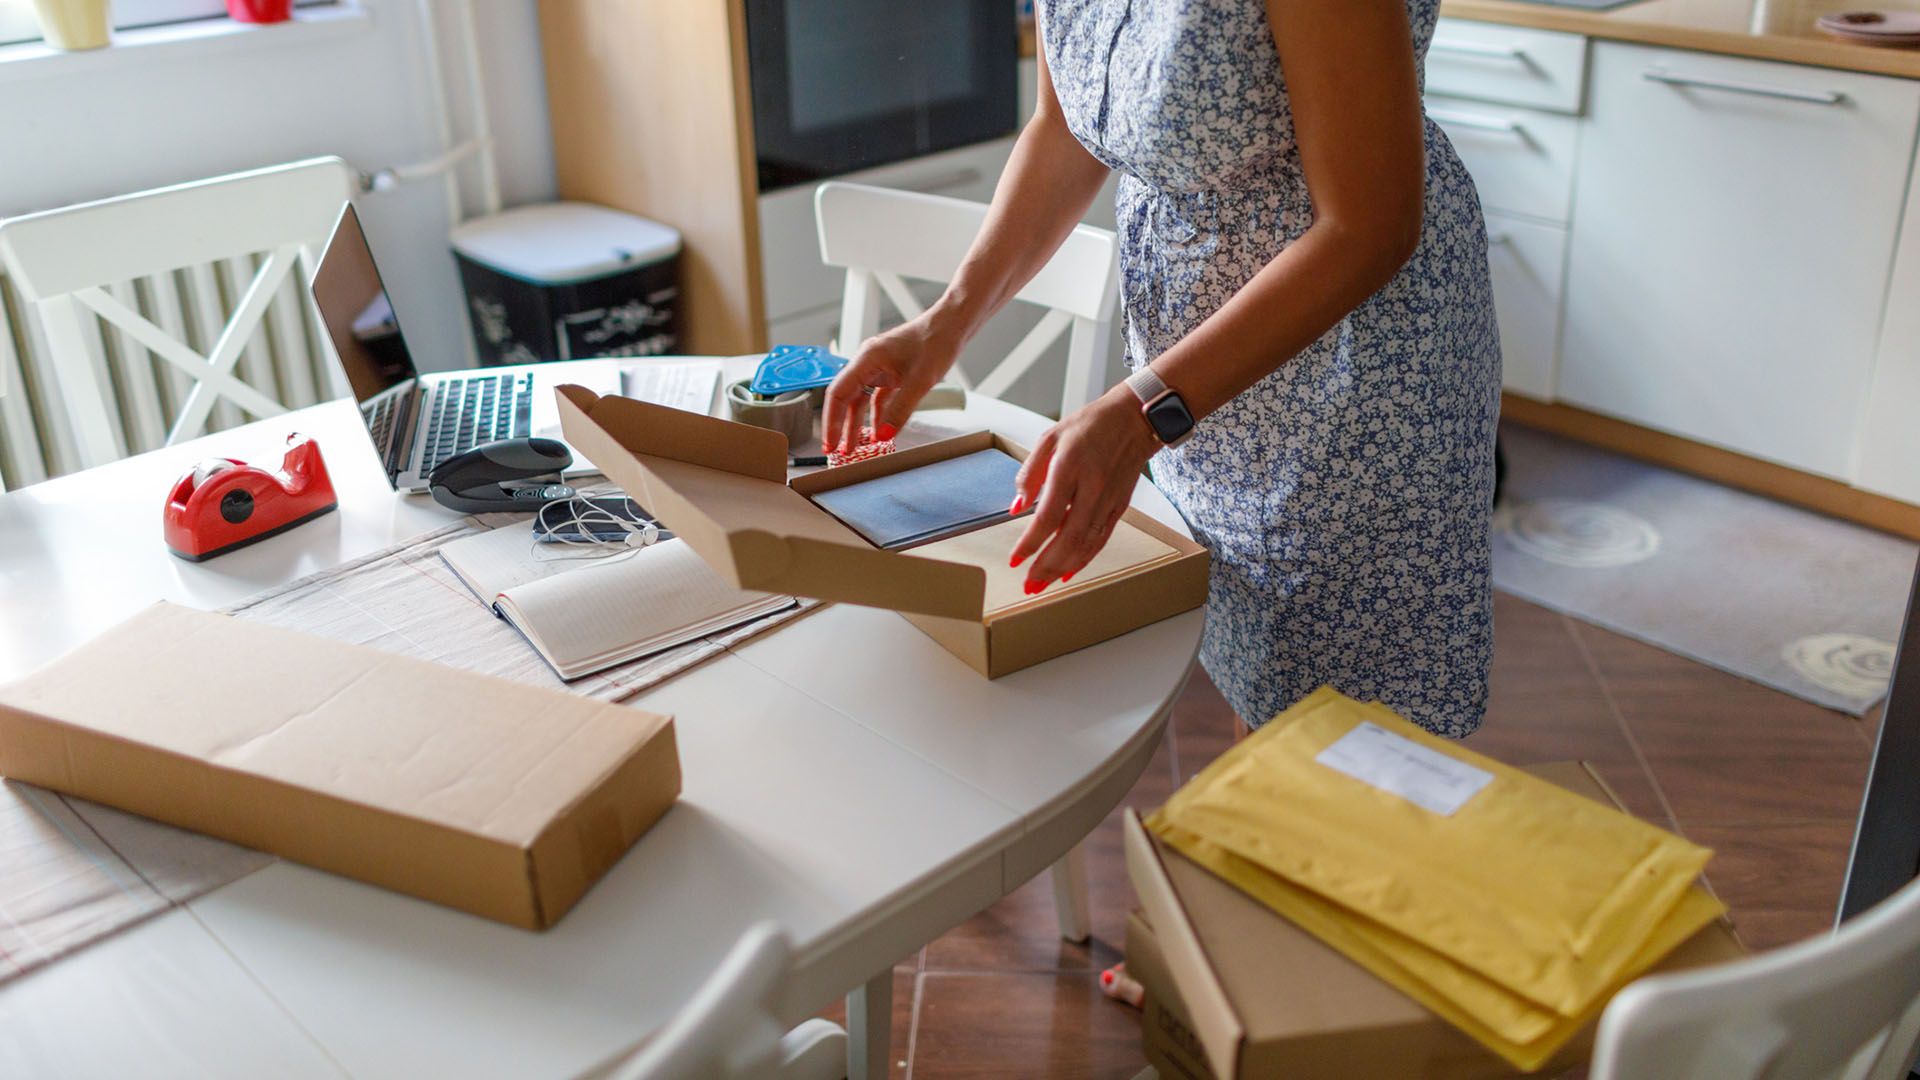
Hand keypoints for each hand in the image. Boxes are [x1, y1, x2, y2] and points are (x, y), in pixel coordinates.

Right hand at [821, 315, 963, 453]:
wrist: (951, 326)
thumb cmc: (936, 342)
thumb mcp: (920, 382)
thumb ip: (899, 410)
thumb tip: (883, 435)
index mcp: (867, 359)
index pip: (837, 394)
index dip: (831, 421)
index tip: (830, 443)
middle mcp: (868, 362)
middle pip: (845, 399)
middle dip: (840, 426)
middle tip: (837, 451)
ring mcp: (878, 368)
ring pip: (859, 400)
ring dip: (857, 424)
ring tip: (853, 447)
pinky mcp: (890, 373)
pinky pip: (875, 398)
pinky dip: (875, 415)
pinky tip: (876, 430)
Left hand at [1009, 386, 1162, 592]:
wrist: (1135, 419)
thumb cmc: (1090, 425)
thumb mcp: (1050, 437)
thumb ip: (1031, 472)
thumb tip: (1017, 506)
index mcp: (1070, 468)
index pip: (1048, 516)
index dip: (1031, 542)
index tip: (1015, 558)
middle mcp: (1092, 487)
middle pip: (1068, 538)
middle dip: (1046, 566)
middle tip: (1028, 585)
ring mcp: (1108, 499)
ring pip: (1086, 543)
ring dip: (1063, 568)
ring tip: (1043, 584)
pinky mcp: (1120, 506)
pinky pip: (1101, 539)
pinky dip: (1084, 558)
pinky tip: (1069, 571)